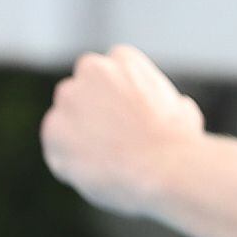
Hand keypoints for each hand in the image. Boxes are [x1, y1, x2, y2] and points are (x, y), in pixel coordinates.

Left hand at [39, 46, 205, 217]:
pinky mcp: (53, 130)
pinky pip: (56, 151)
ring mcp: (69, 99)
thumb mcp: (184, 113)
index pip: (108, 74)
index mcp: (124, 60)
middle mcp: (91, 70)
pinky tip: (94, 176)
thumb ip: (170, 104)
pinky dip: (69, 165)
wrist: (162, 166)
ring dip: (76, 139)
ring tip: (105, 164)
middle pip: (81, 92)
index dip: (115, 101)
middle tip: (109, 143)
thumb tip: (178, 107)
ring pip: (64, 120)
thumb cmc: (179, 143)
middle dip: (89, 115)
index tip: (124, 122)